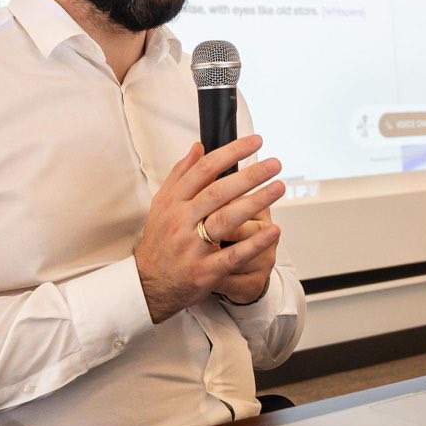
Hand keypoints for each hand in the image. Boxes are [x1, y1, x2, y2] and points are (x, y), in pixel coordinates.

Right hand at [134, 135, 283, 322]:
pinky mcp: (205, 271)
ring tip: (279, 187)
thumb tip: (198, 147)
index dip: (231, 153)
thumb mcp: (161, 204)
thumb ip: (180, 174)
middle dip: (249, 176)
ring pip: (226, 220)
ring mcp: (193, 247)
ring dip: (255, 202)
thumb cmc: (159, 241)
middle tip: (274, 164)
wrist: (147, 284)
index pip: (204, 170)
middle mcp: (181, 222)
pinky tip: (274, 230)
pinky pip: (233, 255)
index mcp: (173, 203)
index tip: (255, 142)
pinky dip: (254, 243)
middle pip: (218, 192)